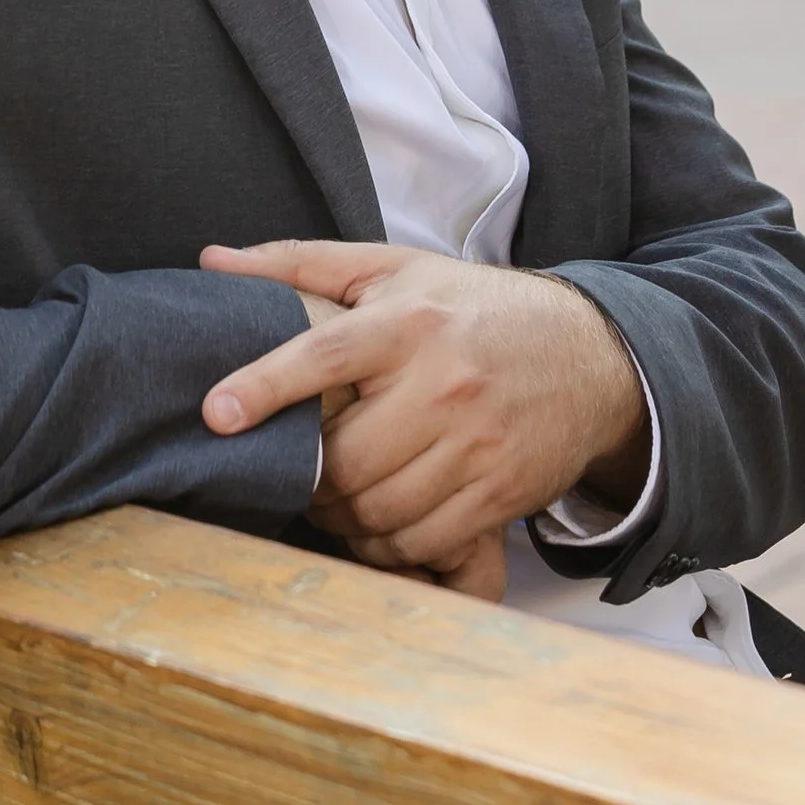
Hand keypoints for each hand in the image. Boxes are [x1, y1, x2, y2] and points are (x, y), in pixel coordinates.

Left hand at [198, 239, 647, 582]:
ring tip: (336, 495)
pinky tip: (380, 520)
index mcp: (410, 321)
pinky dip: (387, 544)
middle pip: (345, 458)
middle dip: (308, 476)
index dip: (265, 385)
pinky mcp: (502, 490)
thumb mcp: (395, 270)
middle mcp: (445, 382)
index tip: (218, 413)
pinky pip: (422, 540)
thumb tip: (214, 260)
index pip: (326, 354)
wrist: (589, 353)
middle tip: (299, 469)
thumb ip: (301, 264)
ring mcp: (478, 442)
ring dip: (342, 517)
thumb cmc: (473, 309)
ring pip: (378, 509)